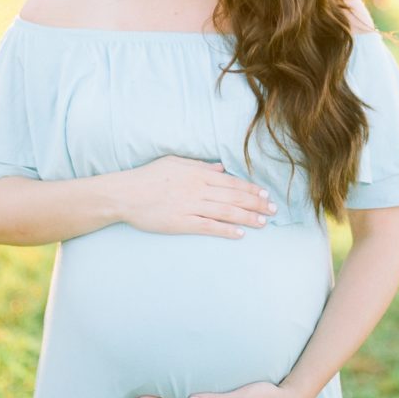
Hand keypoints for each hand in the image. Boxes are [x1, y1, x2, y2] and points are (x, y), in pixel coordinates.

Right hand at [120, 155, 277, 239]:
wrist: (125, 194)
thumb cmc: (149, 177)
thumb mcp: (175, 163)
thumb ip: (199, 166)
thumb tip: (220, 168)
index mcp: (197, 174)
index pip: (231, 182)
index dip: (250, 189)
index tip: (265, 195)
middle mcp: (197, 189)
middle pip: (233, 197)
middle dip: (256, 203)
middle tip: (273, 210)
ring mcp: (190, 207)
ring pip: (225, 212)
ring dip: (247, 217)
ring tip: (264, 223)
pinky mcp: (181, 223)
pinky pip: (208, 227)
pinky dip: (226, 230)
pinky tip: (240, 234)